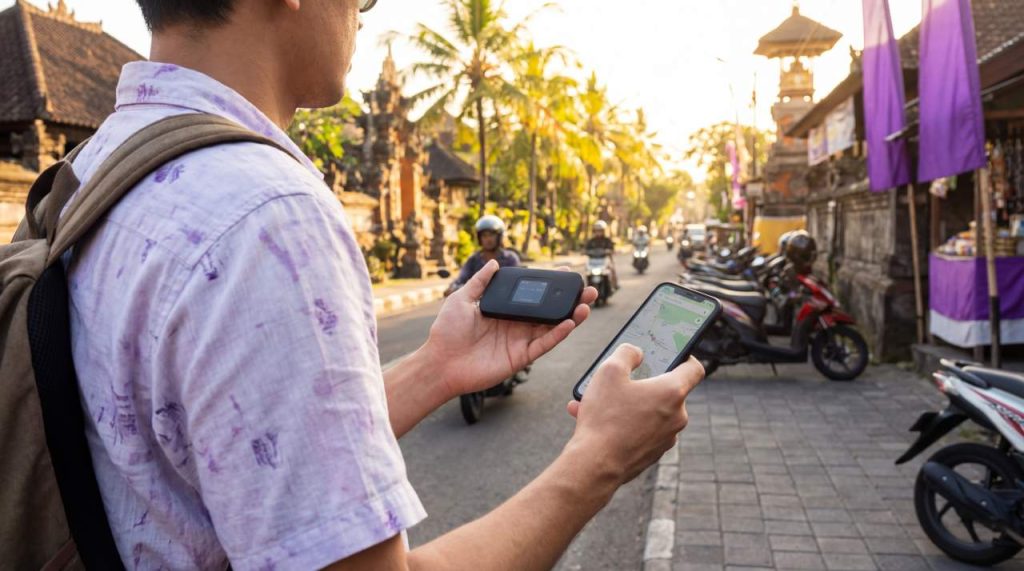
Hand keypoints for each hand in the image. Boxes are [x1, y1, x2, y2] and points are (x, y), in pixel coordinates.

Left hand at [423, 260, 597, 397]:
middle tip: (587, 289)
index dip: (549, 285)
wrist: (440, 362)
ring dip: (570, 316)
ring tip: (586, 304)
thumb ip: (480, 282)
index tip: (565, 271)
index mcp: (505, 311)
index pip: (533, 296)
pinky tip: (570, 323)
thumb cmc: (446, 332)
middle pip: (549, 311)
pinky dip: (558, 334)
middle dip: (569, 300)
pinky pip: (543, 344)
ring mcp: (520, 341)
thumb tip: (494, 262)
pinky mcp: (520, 357)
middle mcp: (516, 325)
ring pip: (552, 327)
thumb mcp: (461, 299)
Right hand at [566, 344, 703, 484]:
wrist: (595, 465)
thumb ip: (627, 353)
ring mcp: (666, 438)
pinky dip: (624, 423)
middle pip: (666, 390)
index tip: (671, 354)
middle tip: (620, 379)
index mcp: (673, 392)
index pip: (694, 368)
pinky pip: (641, 430)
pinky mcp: (653, 453)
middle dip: (641, 383)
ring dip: (627, 404)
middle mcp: (677, 416)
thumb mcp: (610, 371)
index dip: (685, 356)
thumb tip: (636, 352)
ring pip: (649, 411)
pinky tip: (596, 421)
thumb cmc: (605, 417)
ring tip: (595, 402)